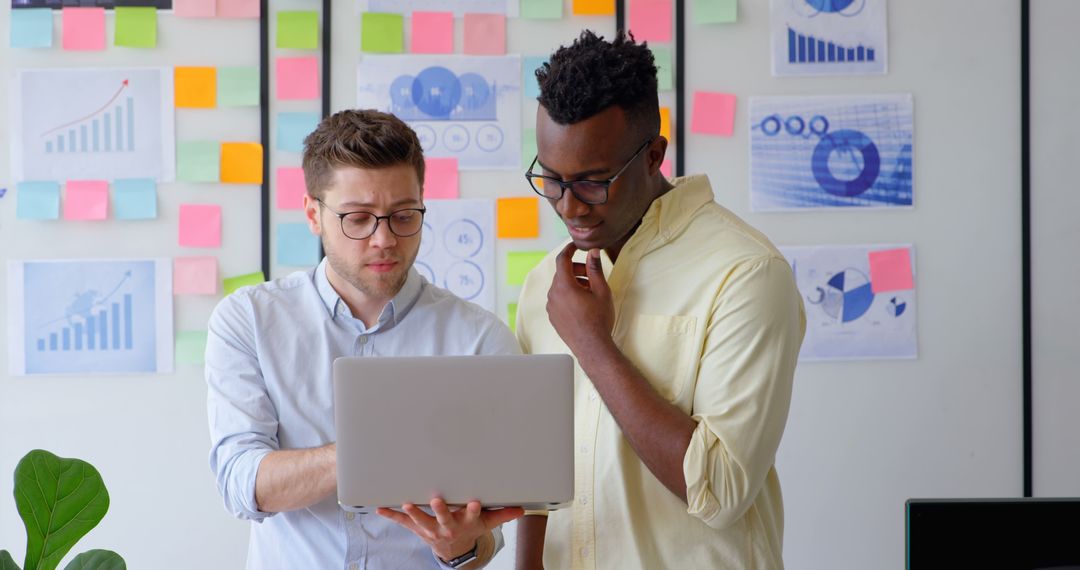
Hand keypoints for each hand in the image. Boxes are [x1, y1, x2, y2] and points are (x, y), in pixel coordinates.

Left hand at [376, 498, 522, 562]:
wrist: (453, 549)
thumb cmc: (468, 529)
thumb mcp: (486, 523)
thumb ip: (502, 514)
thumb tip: (521, 509)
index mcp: (465, 523)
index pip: (471, 516)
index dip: (472, 510)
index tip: (473, 502)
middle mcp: (448, 526)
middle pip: (444, 518)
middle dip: (441, 510)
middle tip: (437, 500)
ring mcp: (431, 528)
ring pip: (422, 520)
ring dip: (414, 512)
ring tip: (407, 503)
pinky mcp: (418, 529)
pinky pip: (403, 522)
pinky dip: (392, 515)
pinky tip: (380, 508)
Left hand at [547, 243, 615, 354]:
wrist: (592, 347)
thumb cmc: (599, 319)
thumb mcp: (601, 291)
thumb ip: (595, 269)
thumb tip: (593, 251)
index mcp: (564, 286)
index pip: (562, 259)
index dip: (569, 249)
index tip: (575, 246)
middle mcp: (553, 295)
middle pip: (562, 273)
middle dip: (576, 269)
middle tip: (591, 274)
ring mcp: (551, 307)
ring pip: (560, 287)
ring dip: (573, 283)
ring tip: (590, 291)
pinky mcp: (552, 316)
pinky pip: (558, 299)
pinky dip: (568, 295)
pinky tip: (582, 303)